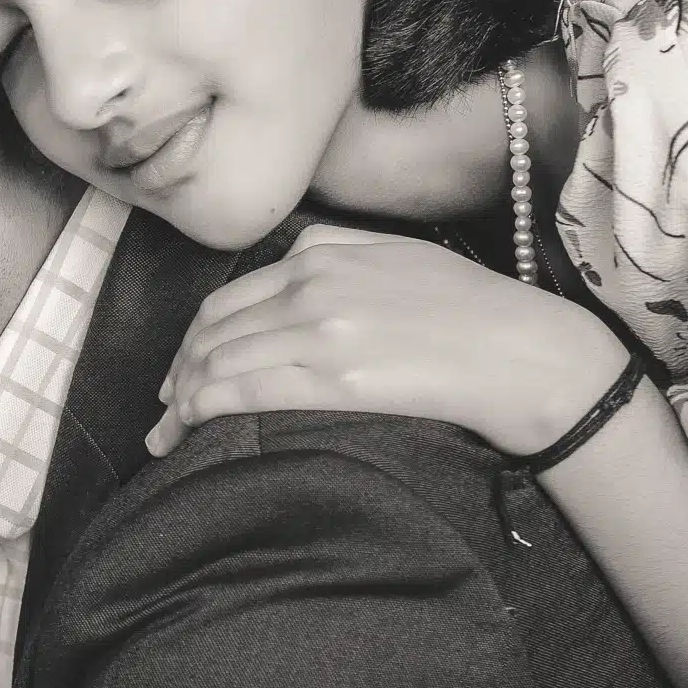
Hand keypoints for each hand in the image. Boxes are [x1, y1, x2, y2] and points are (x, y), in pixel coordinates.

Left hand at [143, 224, 627, 458]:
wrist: (524, 351)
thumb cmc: (471, 310)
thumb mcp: (396, 255)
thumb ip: (336, 254)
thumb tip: (287, 270)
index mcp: (321, 252)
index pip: (228, 300)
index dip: (192, 340)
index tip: (181, 369)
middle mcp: (310, 285)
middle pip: (213, 332)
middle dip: (178, 373)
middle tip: (164, 409)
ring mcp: (320, 329)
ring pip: (219, 363)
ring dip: (181, 401)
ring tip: (168, 434)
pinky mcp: (334, 377)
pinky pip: (244, 391)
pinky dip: (203, 409)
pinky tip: (190, 430)